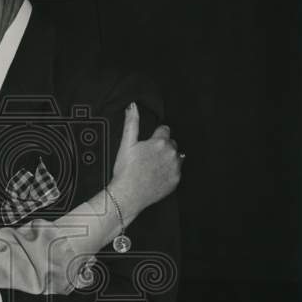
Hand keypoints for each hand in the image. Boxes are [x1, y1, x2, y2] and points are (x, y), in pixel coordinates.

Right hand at [110, 103, 181, 221]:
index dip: (155, 136)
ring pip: (175, 157)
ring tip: (152, 167)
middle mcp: (171, 154)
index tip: (148, 144)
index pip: (165, 130)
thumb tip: (133, 106)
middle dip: (162, 147)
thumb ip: (132, 123)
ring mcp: (175, 168)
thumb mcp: (126, 144)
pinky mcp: (176, 181)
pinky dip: (169, 172)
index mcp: (160, 142)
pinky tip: (156, 176)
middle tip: (148, 157)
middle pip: (171, 144)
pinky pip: (176, 171)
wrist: (128, 195)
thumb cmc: (126, 171)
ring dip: (167, 159)